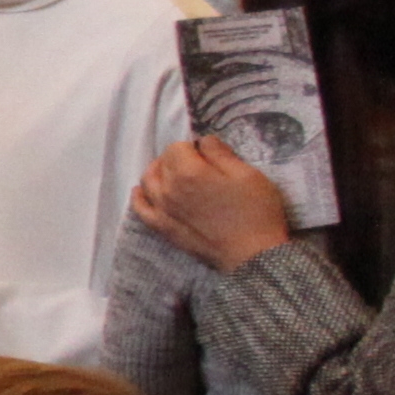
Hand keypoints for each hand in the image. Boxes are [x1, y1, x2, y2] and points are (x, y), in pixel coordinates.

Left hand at [134, 137, 298, 271]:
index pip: (177, 147)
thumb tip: (203, 141)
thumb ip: (220, 153)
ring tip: (174, 173)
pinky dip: (140, 196)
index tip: (208, 156)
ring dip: (158, 172)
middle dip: (177, 159)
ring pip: (147, 181)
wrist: (252, 253)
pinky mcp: (162, 228)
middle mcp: (167, 188)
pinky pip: (140, 209)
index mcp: (188, 172)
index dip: (193, 147)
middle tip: (198, 166)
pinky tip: (142, 191)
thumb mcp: (246, 174)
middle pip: (161, 162)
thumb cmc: (255, 211)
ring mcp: (161, 210)